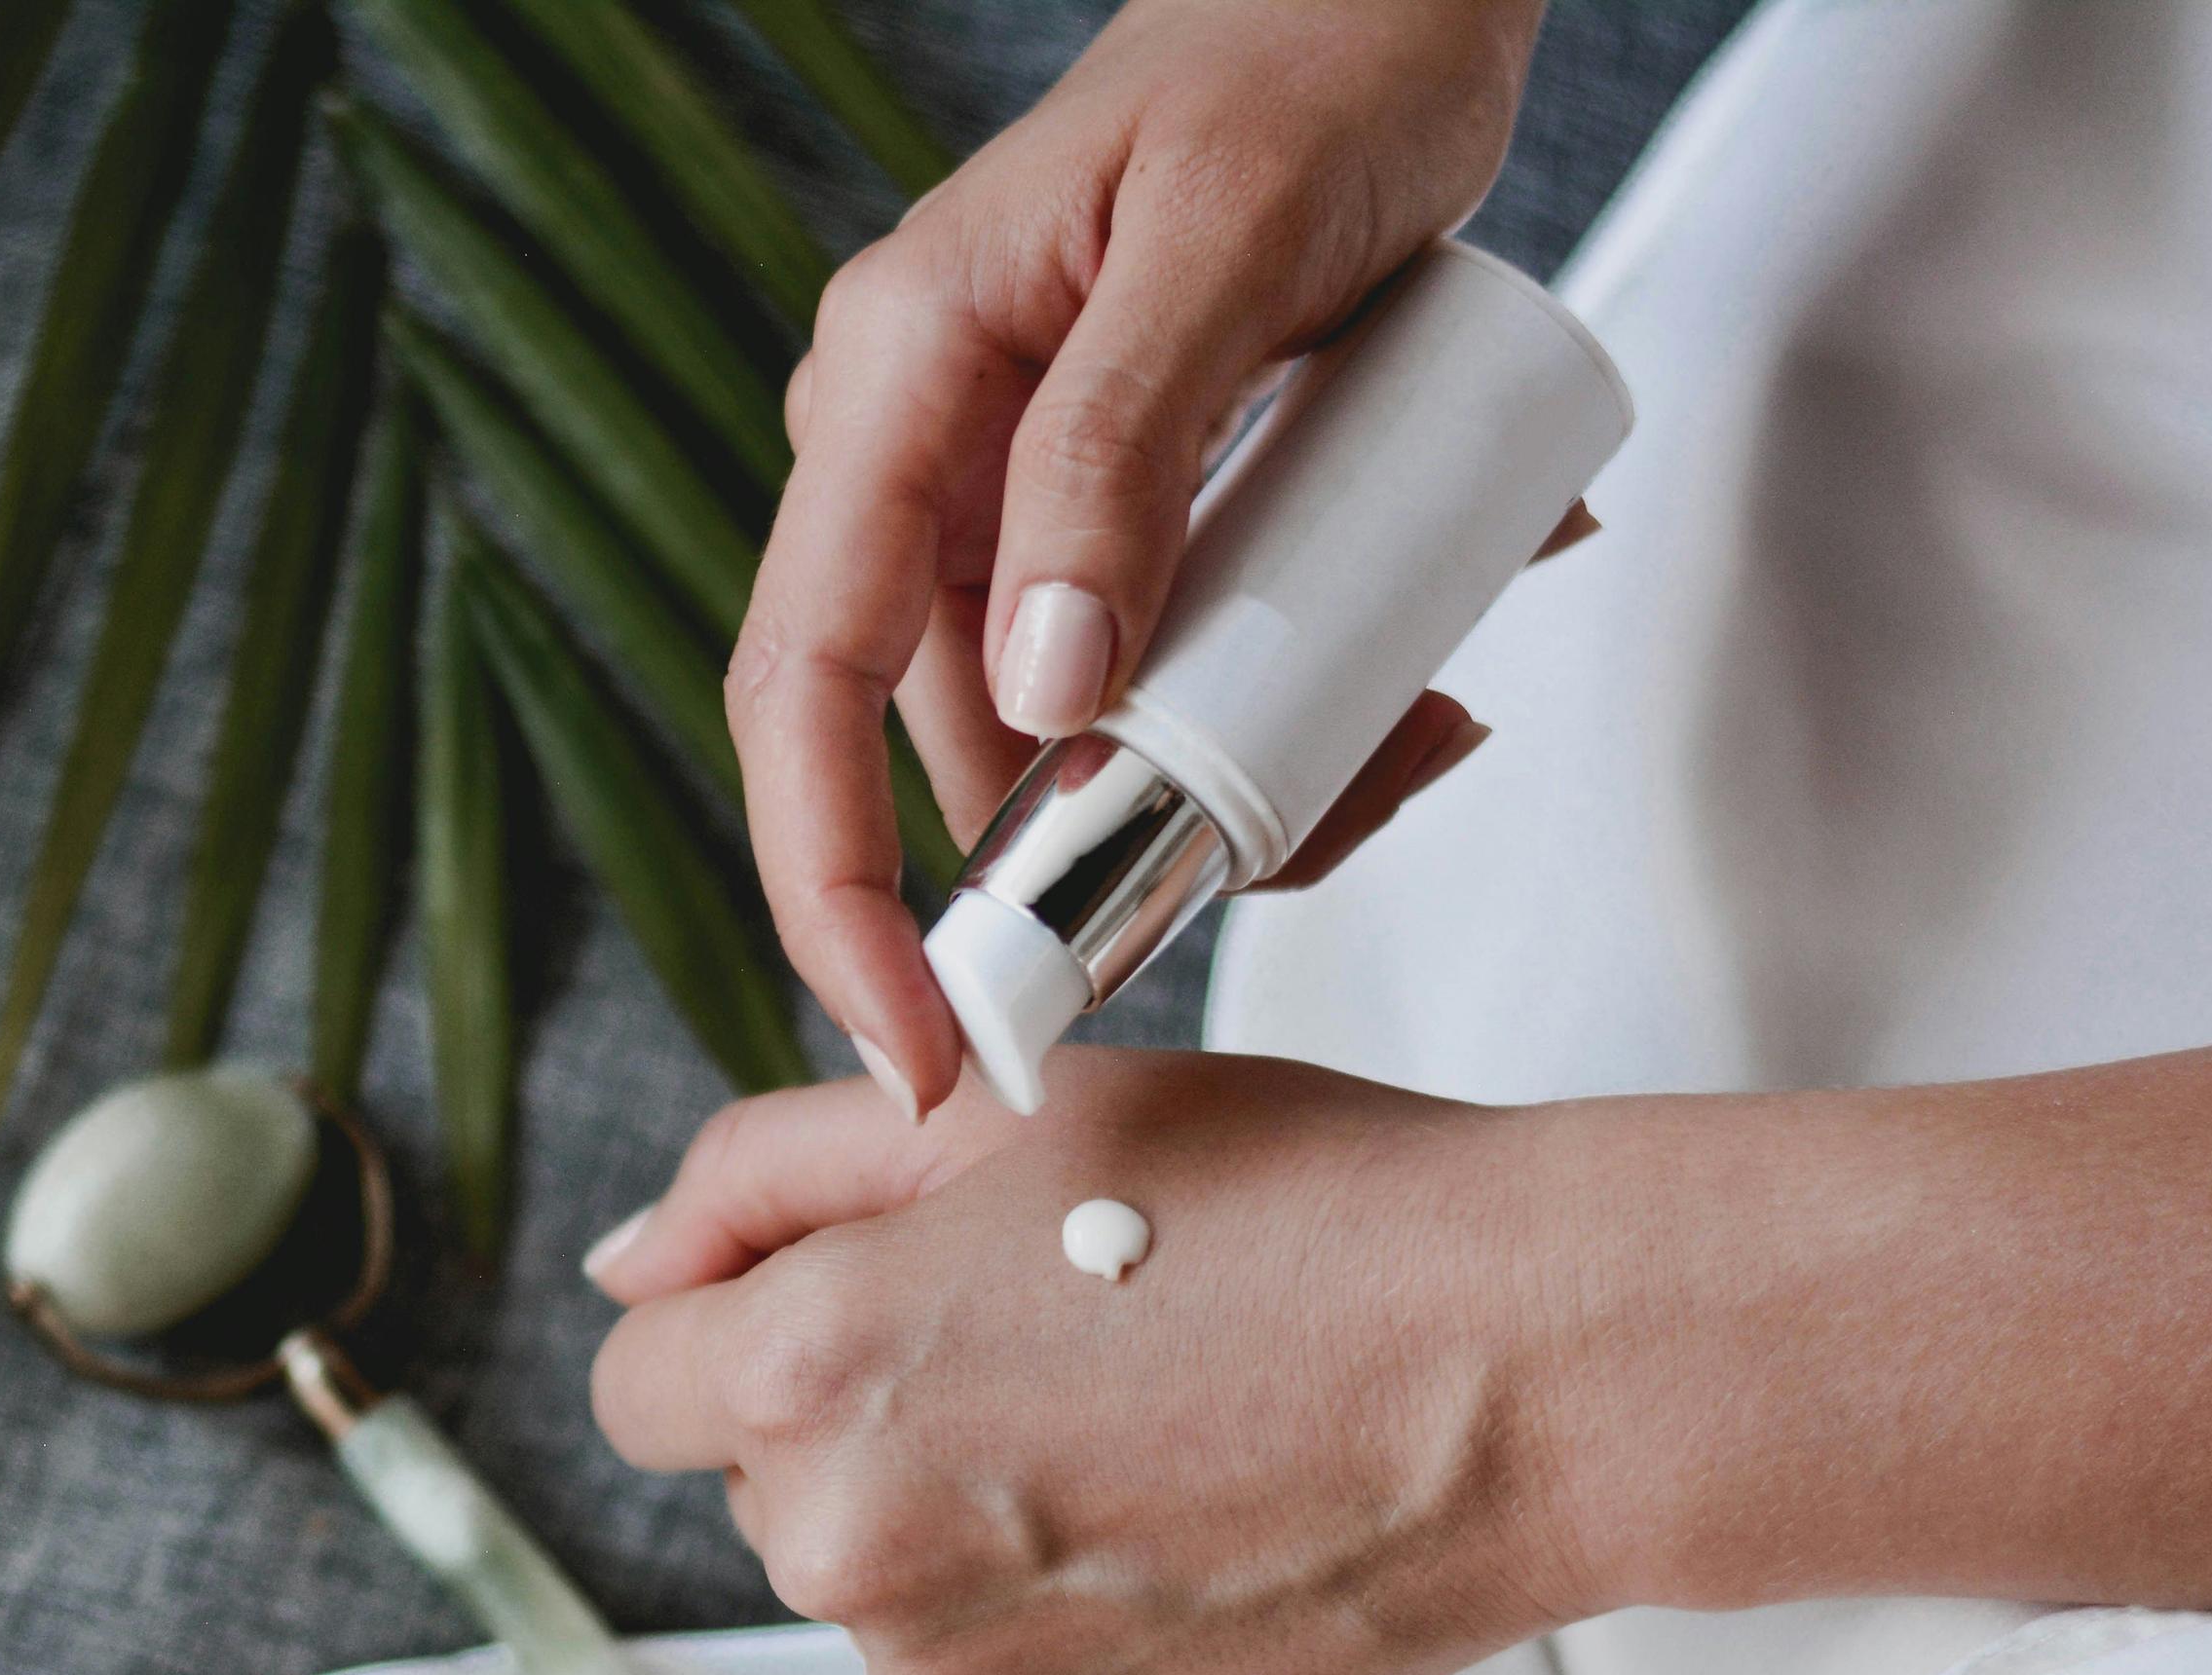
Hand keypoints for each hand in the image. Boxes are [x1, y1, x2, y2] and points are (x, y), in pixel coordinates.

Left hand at [584, 1050, 1597, 1674]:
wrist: (1528, 1370)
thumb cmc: (1294, 1207)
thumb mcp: (1000, 1111)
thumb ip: (763, 1175)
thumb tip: (629, 1268)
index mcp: (806, 1374)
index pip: (644, 1380)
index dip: (742, 1320)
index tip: (869, 1298)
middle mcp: (846, 1557)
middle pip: (763, 1489)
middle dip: (866, 1417)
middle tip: (1065, 1345)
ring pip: (878, 1597)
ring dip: (960, 1528)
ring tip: (1148, 1437)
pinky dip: (1052, 1631)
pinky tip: (1179, 1539)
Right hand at [732, 0, 1548, 1112]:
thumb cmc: (1313, 59)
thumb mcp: (1227, 249)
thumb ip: (1118, 456)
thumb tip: (1046, 700)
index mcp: (894, 380)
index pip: (800, 686)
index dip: (829, 889)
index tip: (915, 1041)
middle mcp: (913, 450)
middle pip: (937, 741)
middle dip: (1086, 853)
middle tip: (1272, 869)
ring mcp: (1000, 487)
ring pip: (1065, 726)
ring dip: (1221, 779)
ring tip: (1411, 724)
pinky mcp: (1099, 507)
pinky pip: (1147, 666)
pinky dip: (1264, 710)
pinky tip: (1405, 676)